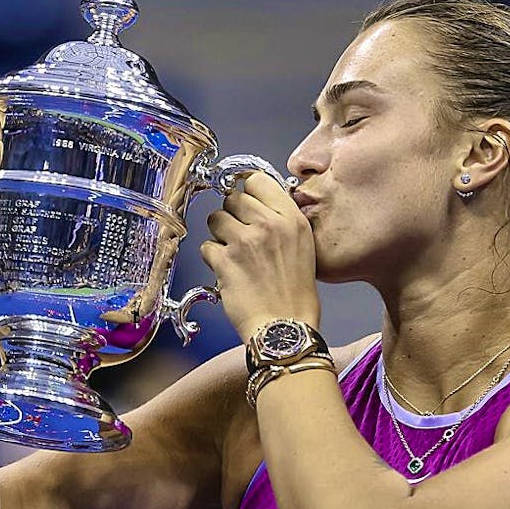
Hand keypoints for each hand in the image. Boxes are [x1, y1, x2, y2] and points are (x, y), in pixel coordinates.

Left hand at [200, 173, 319, 340]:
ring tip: (234, 255)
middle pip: (233, 198)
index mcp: (292, 219)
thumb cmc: (295, 295)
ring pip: (215, 219)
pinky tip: (228, 272)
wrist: (285, 327)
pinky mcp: (225, 261)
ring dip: (219, 235)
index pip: (258, 180)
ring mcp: (245, 242)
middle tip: (240, 236)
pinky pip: (206, 247)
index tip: (244, 202)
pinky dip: (213, 259)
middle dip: (232, 216)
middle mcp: (269, 225)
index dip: (247, 191)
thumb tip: (258, 204)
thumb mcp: (303, 246)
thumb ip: (283, 220)